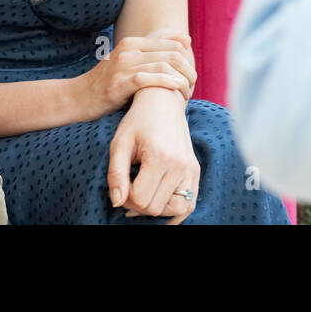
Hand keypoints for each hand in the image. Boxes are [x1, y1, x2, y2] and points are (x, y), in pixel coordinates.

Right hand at [77, 33, 196, 120]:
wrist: (77, 98)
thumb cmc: (105, 84)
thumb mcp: (125, 64)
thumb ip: (148, 56)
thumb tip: (183, 45)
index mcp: (131, 42)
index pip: (169, 41)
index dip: (186, 55)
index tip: (191, 71)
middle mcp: (128, 49)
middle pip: (170, 53)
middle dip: (187, 69)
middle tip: (193, 84)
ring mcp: (123, 65)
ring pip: (164, 64)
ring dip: (181, 78)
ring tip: (187, 91)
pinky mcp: (120, 83)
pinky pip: (149, 79)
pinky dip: (167, 83)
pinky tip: (177, 90)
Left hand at [107, 88, 199, 224]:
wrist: (163, 101)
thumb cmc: (138, 121)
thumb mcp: (119, 143)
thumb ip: (115, 174)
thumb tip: (117, 203)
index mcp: (159, 156)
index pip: (140, 199)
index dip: (125, 198)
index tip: (121, 185)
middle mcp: (179, 165)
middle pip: (156, 208)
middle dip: (138, 204)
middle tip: (129, 188)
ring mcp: (191, 169)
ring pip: (175, 210)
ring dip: (157, 208)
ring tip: (145, 194)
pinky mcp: (195, 170)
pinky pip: (189, 203)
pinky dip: (175, 210)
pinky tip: (161, 203)